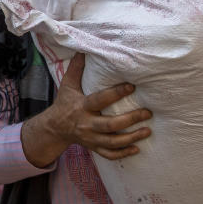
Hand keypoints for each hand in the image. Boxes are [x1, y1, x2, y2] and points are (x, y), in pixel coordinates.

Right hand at [22, 52, 151, 165]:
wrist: (54, 128)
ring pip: (113, 142)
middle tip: (147, 113)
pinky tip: (136, 149)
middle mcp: (87, 124)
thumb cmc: (65, 103)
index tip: (132, 86)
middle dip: (130, 120)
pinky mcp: (94, 147)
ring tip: (148, 131)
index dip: (116, 93)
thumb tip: (83, 49)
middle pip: (110, 125)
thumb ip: (76, 68)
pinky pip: (109, 154)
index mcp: (82, 106)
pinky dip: (123, 154)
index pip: (100, 100)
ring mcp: (91, 138)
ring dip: (132, 138)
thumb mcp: (67, 85)